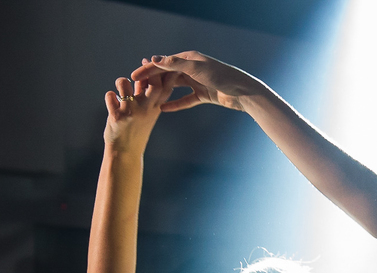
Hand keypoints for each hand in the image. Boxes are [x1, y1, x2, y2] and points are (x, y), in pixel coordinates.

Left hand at [103, 75, 175, 153]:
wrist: (125, 152)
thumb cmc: (135, 130)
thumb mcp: (146, 114)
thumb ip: (144, 95)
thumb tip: (143, 76)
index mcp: (155, 109)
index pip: (166, 88)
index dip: (164, 73)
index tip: (156, 64)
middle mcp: (146, 110)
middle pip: (153, 83)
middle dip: (145, 73)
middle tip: (137, 74)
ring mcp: (132, 112)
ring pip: (124, 82)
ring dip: (120, 82)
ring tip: (120, 90)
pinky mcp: (117, 116)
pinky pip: (110, 95)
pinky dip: (110, 97)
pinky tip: (112, 103)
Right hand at [130, 51, 263, 112]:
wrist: (243, 92)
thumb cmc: (221, 76)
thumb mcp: (196, 68)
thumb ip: (175, 64)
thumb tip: (155, 59)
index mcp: (190, 58)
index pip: (164, 62)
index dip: (148, 69)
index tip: (134, 76)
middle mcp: (192, 68)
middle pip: (168, 74)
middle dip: (152, 80)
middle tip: (137, 88)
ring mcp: (198, 82)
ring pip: (176, 87)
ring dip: (162, 91)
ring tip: (147, 97)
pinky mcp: (204, 95)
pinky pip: (186, 100)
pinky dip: (176, 104)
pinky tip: (163, 109)